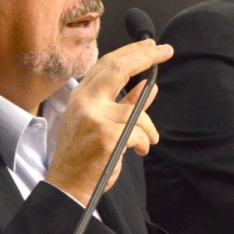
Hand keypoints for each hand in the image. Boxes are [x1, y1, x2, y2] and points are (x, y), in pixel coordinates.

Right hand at [45, 39, 173, 204]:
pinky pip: (138, 132)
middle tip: (165, 51)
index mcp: (81, 97)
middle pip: (118, 68)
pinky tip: (139, 151)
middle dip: (145, 56)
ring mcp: (94, 117)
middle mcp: (84, 102)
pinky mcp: (106, 135)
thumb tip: (149, 88)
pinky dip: (144, 142)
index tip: (151, 46)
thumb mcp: (101, 123)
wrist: (67, 186)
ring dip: (148, 128)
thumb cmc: (84, 158)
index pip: (106, 64)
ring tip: (148, 141)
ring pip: (135, 111)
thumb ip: (126, 104)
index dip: (131, 52)